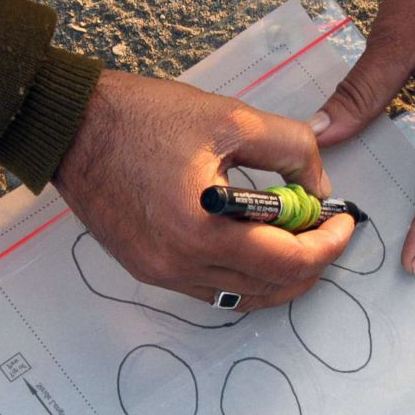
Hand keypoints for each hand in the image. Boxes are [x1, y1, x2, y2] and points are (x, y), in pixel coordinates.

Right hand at [52, 70, 353, 310]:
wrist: (70, 128)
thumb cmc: (140, 118)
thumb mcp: (230, 118)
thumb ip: (291, 149)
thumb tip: (320, 184)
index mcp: (203, 232)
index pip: (290, 261)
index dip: (329, 244)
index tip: (344, 221)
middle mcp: (180, 266)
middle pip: (271, 288)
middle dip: (311, 262)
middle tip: (325, 230)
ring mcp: (161, 274)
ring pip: (242, 297)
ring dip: (278, 274)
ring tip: (293, 237)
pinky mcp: (148, 270)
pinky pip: (211, 290)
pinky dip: (243, 275)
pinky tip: (253, 244)